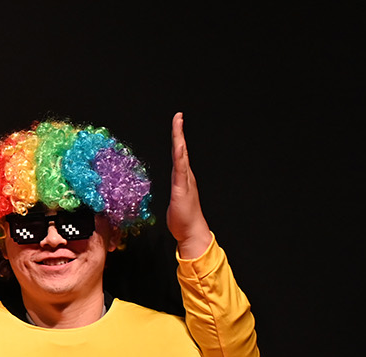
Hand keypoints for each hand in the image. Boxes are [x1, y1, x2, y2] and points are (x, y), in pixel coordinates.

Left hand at [167, 113, 212, 258]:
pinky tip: (179, 147)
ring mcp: (185, 182)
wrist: (192, 232)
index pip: (179, 153)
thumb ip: (175, 190)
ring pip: (181, 157)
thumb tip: (174, 187)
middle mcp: (186, 176)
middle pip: (181, 149)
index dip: (177, 137)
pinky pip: (180, 171)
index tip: (177, 122)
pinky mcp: (181, 189)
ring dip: (179, 140)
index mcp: (183, 177)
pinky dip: (180, 158)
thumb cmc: (183, 219)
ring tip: (178, 124)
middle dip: (179, 132)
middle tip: (178, 116)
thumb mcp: (175, 200)